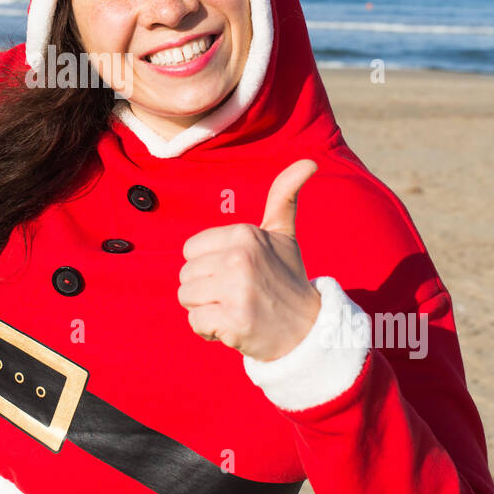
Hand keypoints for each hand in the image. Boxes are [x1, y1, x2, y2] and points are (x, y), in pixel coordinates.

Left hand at [178, 160, 323, 360]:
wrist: (308, 329)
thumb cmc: (287, 278)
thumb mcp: (283, 234)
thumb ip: (284, 196)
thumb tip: (308, 162)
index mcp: (244, 233)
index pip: (190, 250)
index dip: (208, 266)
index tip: (237, 274)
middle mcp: (239, 257)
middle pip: (185, 275)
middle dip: (205, 290)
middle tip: (237, 294)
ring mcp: (236, 289)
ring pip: (186, 297)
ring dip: (206, 309)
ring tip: (235, 309)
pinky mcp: (233, 320)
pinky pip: (195, 322)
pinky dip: (210, 331)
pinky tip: (234, 327)